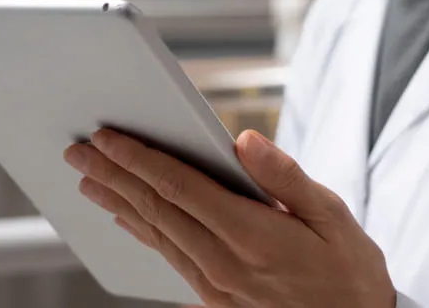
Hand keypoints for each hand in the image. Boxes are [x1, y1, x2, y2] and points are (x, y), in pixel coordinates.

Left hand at [63, 128, 396, 307]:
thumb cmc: (350, 274)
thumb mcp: (333, 218)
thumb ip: (285, 177)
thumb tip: (245, 141)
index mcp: (252, 235)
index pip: (180, 187)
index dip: (138, 159)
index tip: (108, 137)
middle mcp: (224, 264)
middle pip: (155, 209)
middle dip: (113, 175)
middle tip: (78, 151)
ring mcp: (215, 288)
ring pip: (155, 235)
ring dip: (118, 202)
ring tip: (89, 179)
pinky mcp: (214, 302)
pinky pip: (168, 259)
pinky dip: (142, 233)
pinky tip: (126, 218)